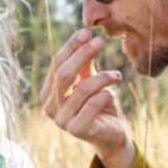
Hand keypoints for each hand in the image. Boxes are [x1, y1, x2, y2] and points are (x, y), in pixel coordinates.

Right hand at [40, 29, 129, 162]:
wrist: (111, 135)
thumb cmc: (99, 106)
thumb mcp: (91, 81)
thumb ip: (84, 65)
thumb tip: (85, 36)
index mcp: (49, 93)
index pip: (56, 64)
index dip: (71, 46)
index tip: (87, 32)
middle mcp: (50, 107)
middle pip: (64, 73)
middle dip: (83, 54)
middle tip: (101, 42)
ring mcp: (61, 120)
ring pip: (82, 88)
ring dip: (103, 77)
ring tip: (117, 75)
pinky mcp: (76, 130)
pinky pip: (93, 103)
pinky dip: (106, 94)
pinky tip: (112, 94)